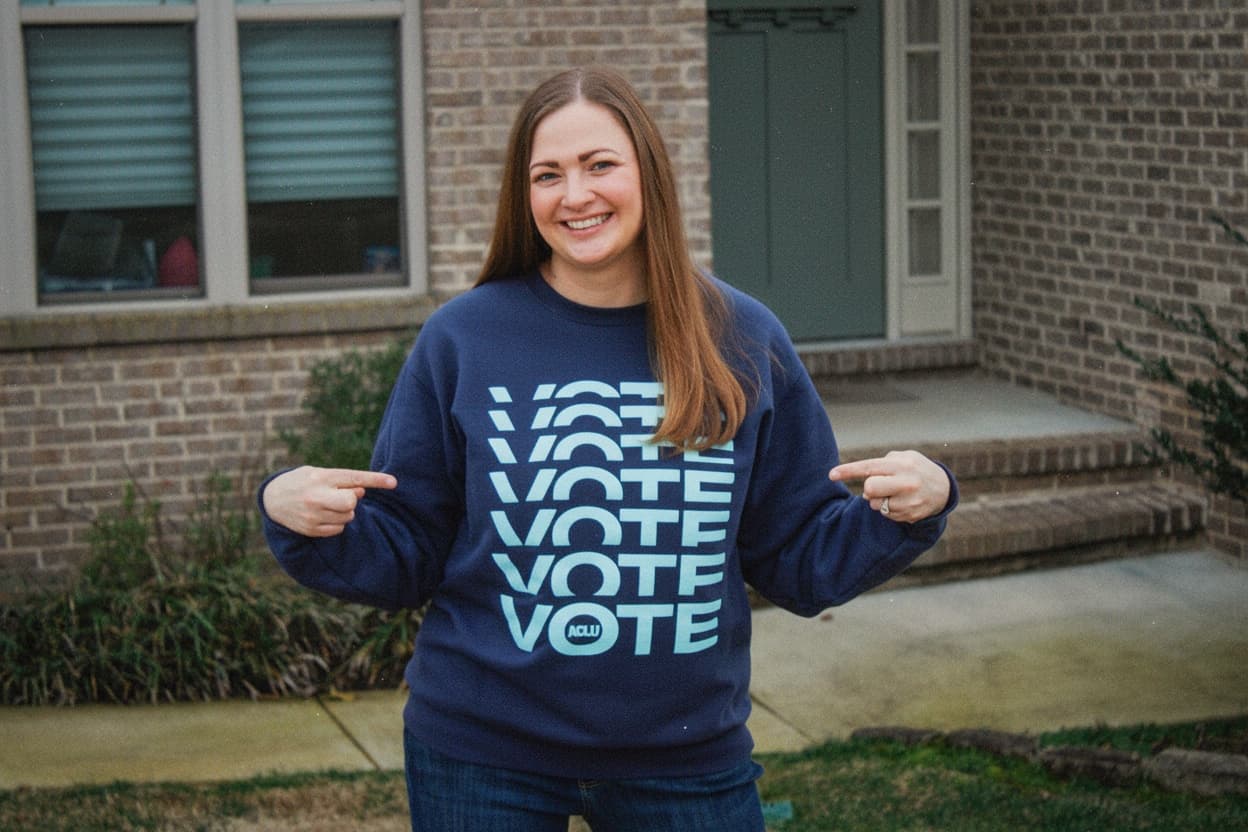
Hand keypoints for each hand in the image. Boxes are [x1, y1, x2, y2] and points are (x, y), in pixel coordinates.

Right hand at [262, 466, 396, 536]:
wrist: (272, 499)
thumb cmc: (303, 482)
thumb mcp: (320, 473)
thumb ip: (342, 481)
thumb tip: (362, 492)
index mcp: (321, 476)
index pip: (354, 478)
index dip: (376, 480)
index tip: (394, 482)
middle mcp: (316, 495)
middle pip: (351, 502)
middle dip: (353, 501)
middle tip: (343, 496)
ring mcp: (313, 514)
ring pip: (347, 517)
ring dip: (345, 512)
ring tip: (328, 505)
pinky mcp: (311, 529)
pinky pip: (338, 529)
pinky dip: (336, 523)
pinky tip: (322, 515)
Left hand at [828, 450, 950, 523]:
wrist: (943, 489)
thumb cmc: (916, 469)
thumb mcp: (905, 457)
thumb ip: (884, 462)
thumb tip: (867, 477)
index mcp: (901, 465)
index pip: (869, 467)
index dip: (848, 471)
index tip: (831, 475)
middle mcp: (905, 482)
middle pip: (869, 488)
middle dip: (868, 488)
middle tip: (877, 487)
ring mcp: (908, 501)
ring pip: (874, 504)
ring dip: (877, 500)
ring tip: (893, 494)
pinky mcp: (909, 515)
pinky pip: (885, 515)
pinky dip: (888, 509)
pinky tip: (901, 502)